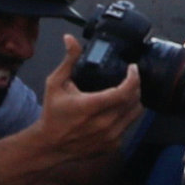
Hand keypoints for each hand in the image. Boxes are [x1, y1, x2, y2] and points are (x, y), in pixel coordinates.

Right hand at [33, 50, 147, 165]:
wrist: (49, 145)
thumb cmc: (53, 114)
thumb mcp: (56, 83)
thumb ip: (68, 60)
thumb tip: (70, 39)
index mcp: (91, 106)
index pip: (124, 91)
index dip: (134, 77)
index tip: (132, 69)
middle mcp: (103, 123)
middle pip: (134, 100)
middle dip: (136, 86)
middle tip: (131, 78)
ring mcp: (110, 136)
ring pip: (135, 114)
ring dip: (134, 100)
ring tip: (127, 91)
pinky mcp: (112, 145)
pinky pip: (129, 126)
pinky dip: (127, 115)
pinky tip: (119, 109)